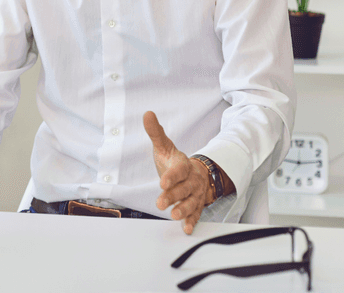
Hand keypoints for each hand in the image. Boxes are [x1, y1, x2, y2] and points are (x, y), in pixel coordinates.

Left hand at [143, 111, 212, 234]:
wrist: (195, 172)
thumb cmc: (175, 161)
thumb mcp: (164, 146)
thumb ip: (155, 132)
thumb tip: (147, 114)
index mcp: (183, 165)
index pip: (178, 170)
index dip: (171, 177)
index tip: (162, 183)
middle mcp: (191, 180)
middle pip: (184, 188)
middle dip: (173, 196)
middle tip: (161, 203)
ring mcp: (194, 193)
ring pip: (191, 202)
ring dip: (183, 210)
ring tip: (174, 215)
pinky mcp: (196, 205)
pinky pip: (196, 214)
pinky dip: (192, 221)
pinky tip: (185, 228)